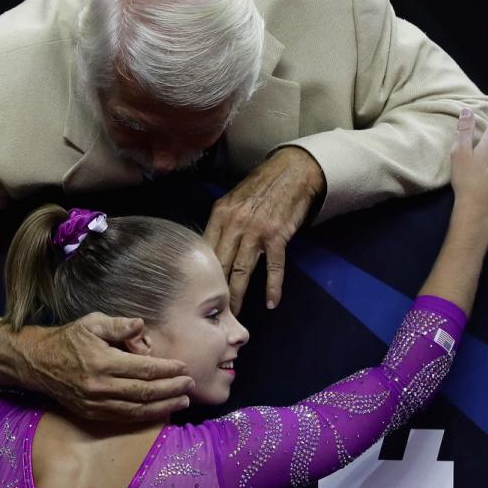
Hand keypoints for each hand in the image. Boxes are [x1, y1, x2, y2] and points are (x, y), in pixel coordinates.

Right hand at [0, 312, 194, 420]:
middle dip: (171, 389)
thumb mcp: (90, 323)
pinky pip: (124, 418)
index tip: (183, 367)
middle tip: (190, 385)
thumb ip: (117, 325)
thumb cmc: (68, 339)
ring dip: (163, 406)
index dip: (167, 370)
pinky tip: (160, 411)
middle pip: (145, 392)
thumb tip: (140, 325)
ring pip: (137, 409)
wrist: (37, 363)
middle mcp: (100, 386)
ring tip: (183, 401)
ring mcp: (96, 403)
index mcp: (103, 362)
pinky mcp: (92, 413)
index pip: (144, 369)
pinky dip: (145, 416)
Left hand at [204, 146, 323, 313]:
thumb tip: (210, 248)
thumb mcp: (233, 200)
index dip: (200, 273)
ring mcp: (256, 231)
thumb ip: (222, 223)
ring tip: (234, 315)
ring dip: (237, 296)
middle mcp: (234, 224)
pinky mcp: (277, 236)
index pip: (205, 249)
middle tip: (211, 312)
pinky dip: (273, 287)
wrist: (292, 172)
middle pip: (220, 264)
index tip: (196, 292)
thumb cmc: (261, 186)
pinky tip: (270, 303)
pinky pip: (274, 267)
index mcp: (220, 214)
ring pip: (242, 270)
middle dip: (215, 291)